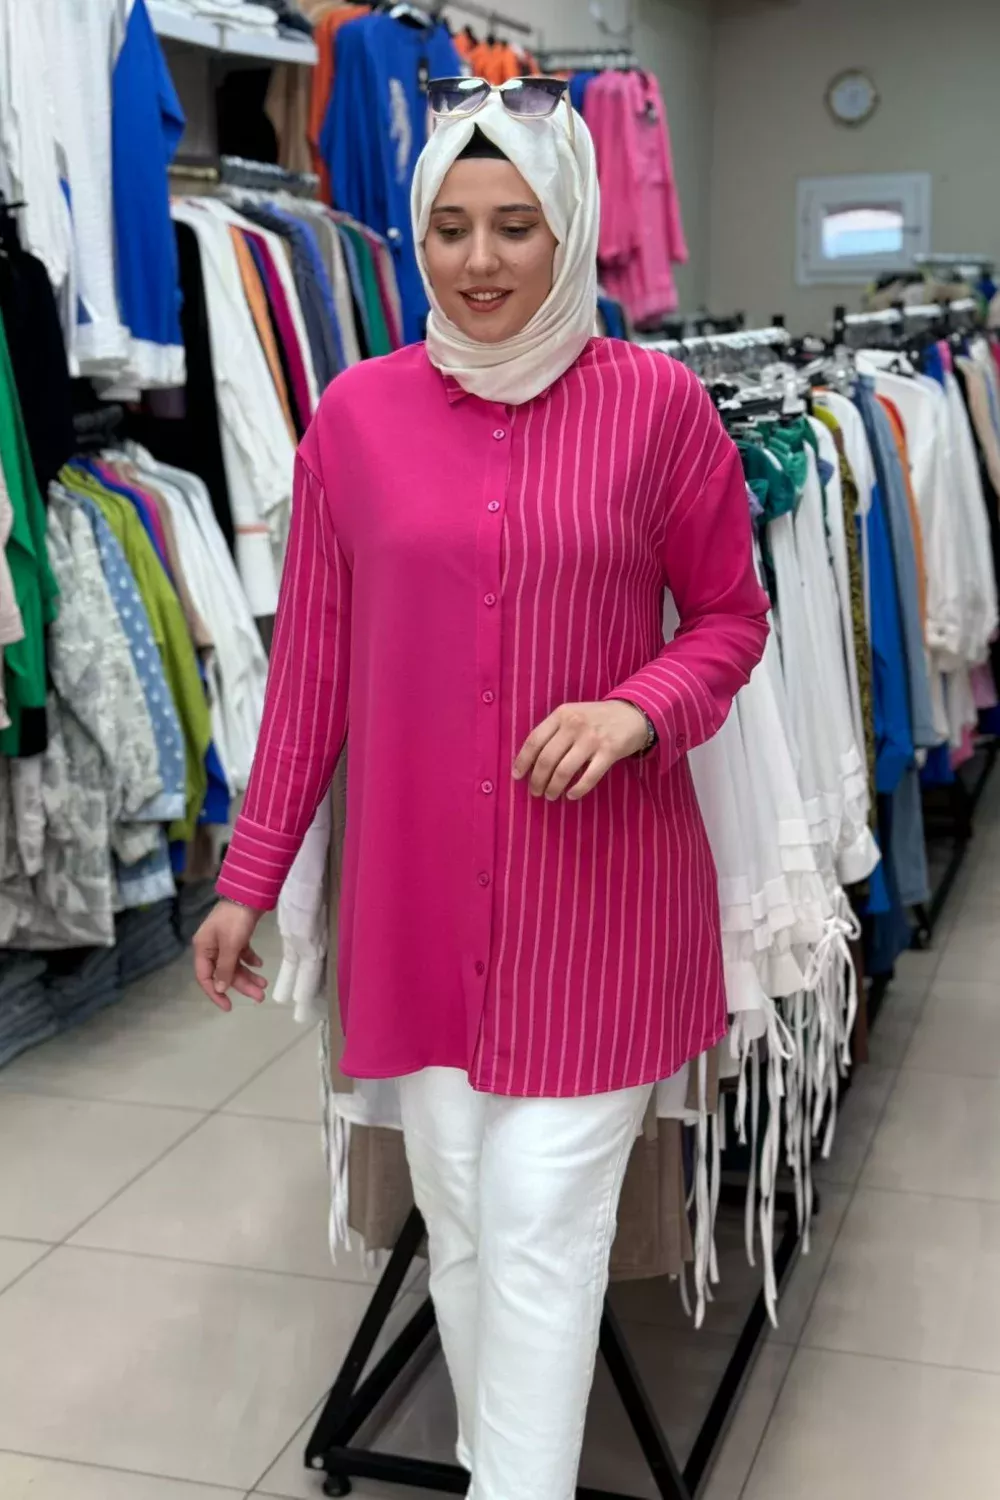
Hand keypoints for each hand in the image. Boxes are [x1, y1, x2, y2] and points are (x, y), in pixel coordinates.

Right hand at [193, 900, 266, 1010]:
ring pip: (234, 964)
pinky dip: (250, 960)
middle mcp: (211, 946)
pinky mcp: (236, 935)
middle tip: (260, 996)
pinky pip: (241, 953)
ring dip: (248, 975)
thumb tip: (219, 988)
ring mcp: (224, 940)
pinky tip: (259, 964)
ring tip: (264, 984)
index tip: (228, 1007)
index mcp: (203, 948)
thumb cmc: (236, 919)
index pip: (205, 977)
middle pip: (224, 973)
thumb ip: (225, 968)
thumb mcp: (231, 945)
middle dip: (241, 985)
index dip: (216, 993)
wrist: (249, 893)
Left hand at [513, 701, 648, 801]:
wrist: (632, 713)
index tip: (517, 776)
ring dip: (553, 788)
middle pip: (547, 759)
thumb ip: (554, 731)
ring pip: (564, 770)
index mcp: (561, 714)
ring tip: (550, 796)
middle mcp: (574, 724)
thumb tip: (531, 761)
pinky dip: (577, 790)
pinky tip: (571, 795)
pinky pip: (589, 777)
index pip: (534, 740)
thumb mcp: (572, 715)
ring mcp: (593, 738)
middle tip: (535, 792)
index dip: (523, 761)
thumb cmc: (596, 718)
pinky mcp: (610, 751)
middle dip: (537, 780)